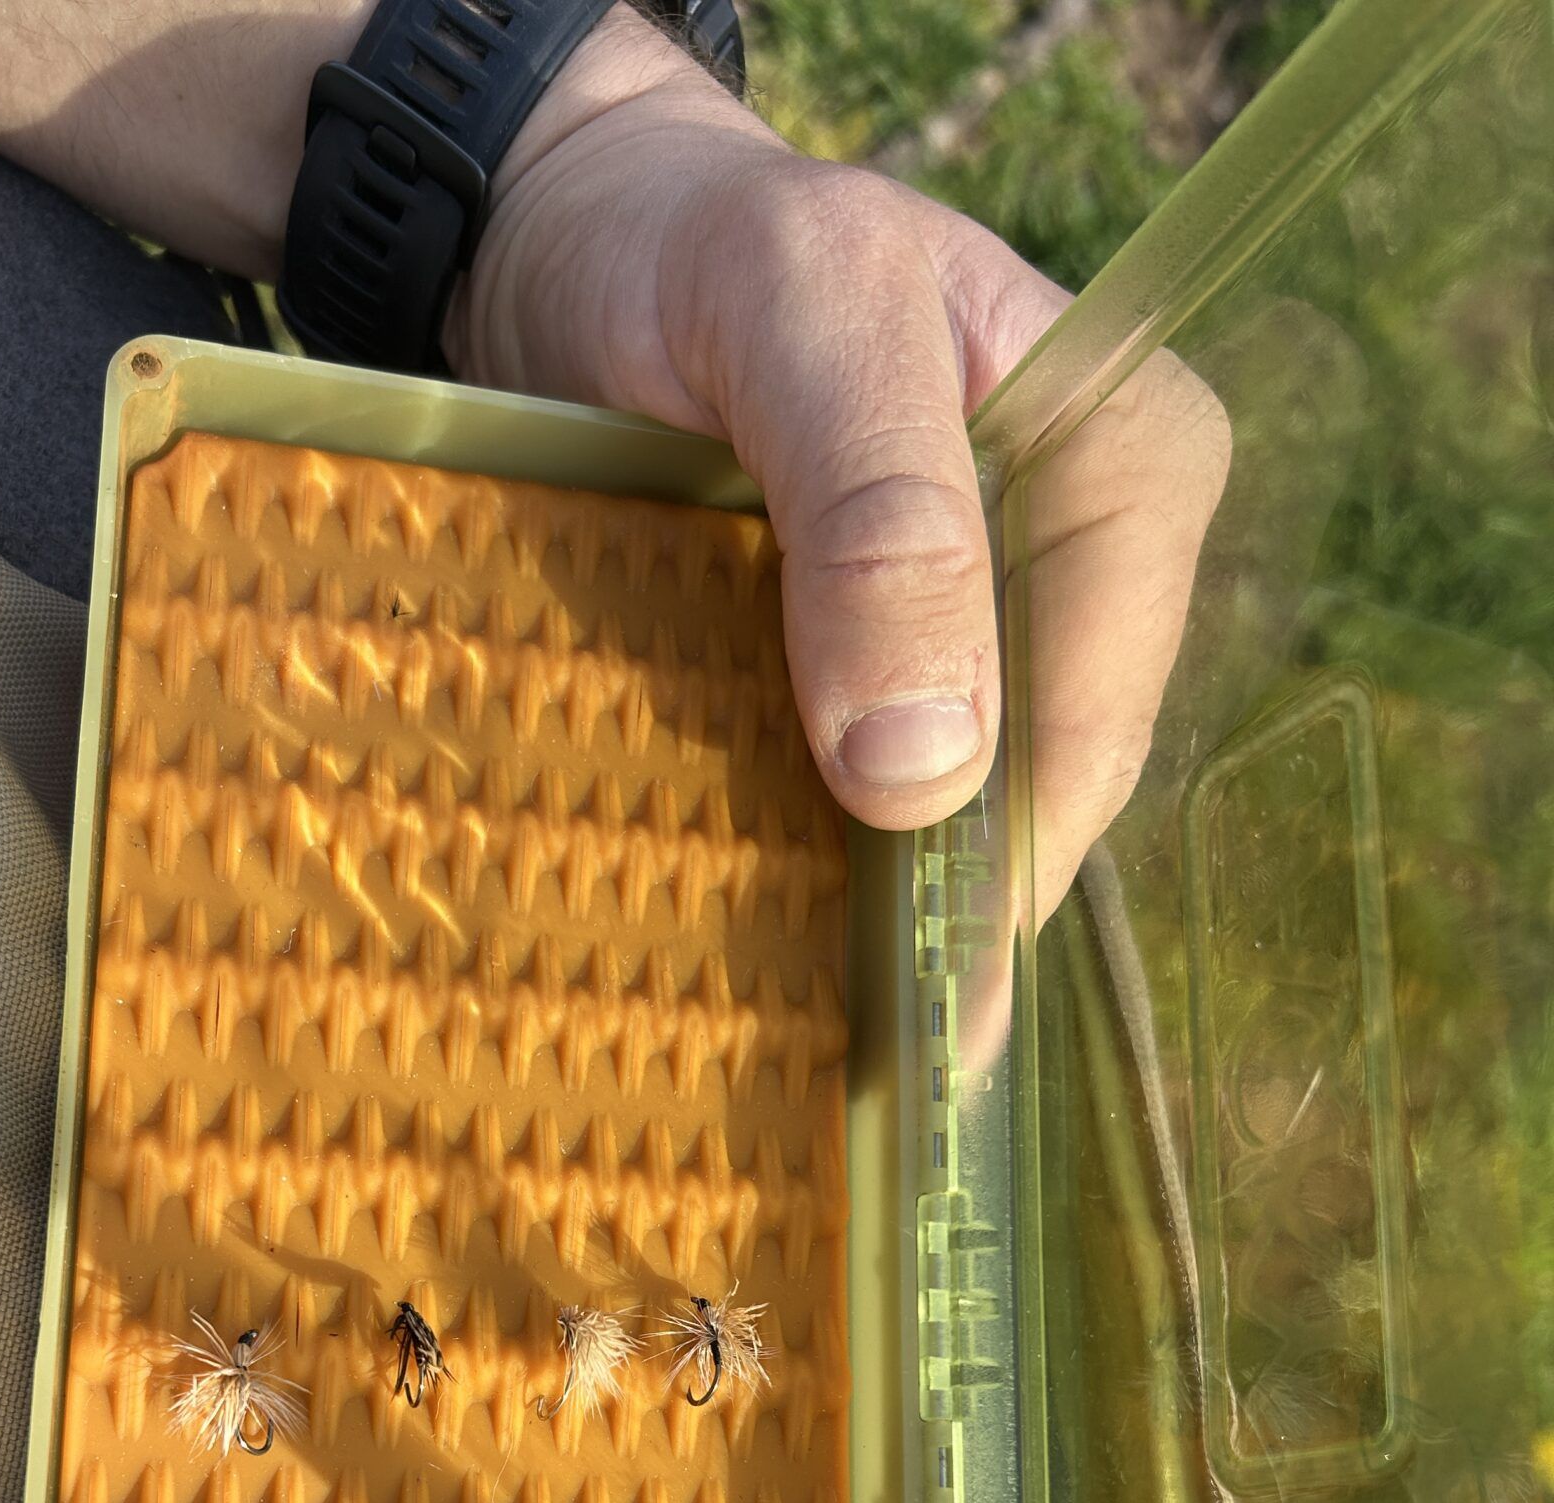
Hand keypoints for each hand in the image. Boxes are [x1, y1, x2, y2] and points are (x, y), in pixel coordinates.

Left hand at [457, 10, 1228, 1003]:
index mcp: (1130, 462)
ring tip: (793, 1018)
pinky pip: (868, 800)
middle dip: (936, 908)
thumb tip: (929, 772)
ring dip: (868, 910)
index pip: (1095, 717)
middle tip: (838, 1050)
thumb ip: (880, 516)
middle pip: (1032, 789)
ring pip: (951, 816)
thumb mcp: (802, 321)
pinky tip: (758, 933)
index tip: (911, 997)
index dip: (1005, 861)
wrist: (578, 245)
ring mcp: (980, 635)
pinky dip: (811, 864)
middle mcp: (1079, 567)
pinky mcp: (881, 676)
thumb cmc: (704, 248)